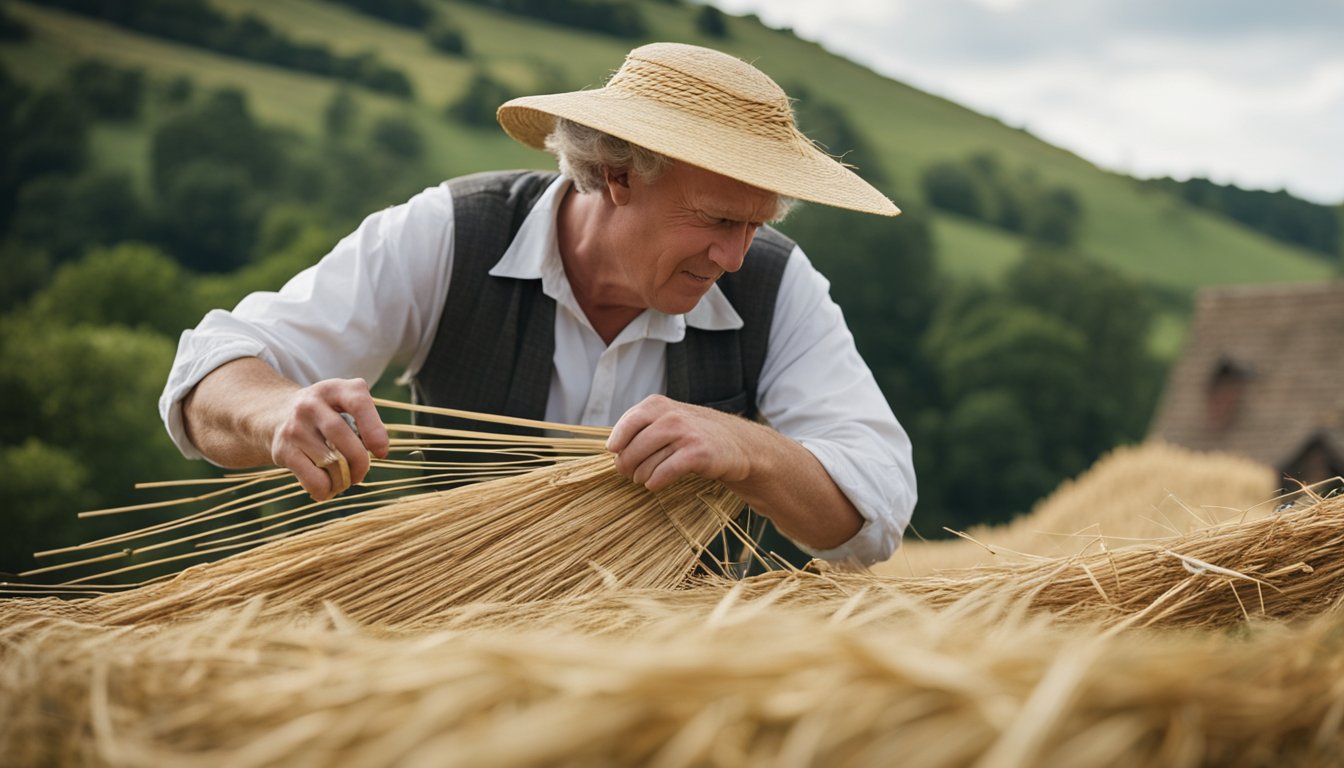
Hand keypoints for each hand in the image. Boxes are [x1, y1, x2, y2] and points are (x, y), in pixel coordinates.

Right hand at [267, 378, 388, 500]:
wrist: (276, 414)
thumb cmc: (326, 414)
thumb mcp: (344, 403)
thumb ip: (364, 421)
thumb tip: (377, 452)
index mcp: (334, 389)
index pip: (358, 403)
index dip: (374, 430)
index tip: (381, 452)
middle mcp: (311, 404)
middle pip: (342, 436)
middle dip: (359, 462)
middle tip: (361, 472)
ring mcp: (294, 427)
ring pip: (329, 462)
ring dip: (343, 479)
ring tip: (345, 479)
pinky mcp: (283, 450)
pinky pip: (312, 479)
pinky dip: (326, 489)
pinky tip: (328, 486)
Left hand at [606, 395, 755, 491]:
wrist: (737, 444)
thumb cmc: (694, 435)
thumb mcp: (667, 419)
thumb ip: (641, 426)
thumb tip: (612, 448)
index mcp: (658, 405)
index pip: (627, 424)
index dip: (617, 443)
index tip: (615, 453)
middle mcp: (671, 416)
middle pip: (631, 448)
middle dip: (626, 465)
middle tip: (630, 474)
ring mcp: (685, 434)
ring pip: (645, 464)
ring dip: (641, 477)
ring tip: (646, 478)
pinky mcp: (697, 454)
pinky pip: (663, 473)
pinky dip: (655, 483)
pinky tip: (655, 485)